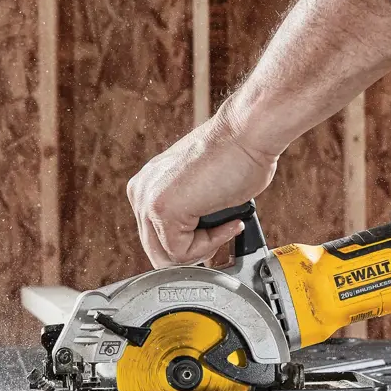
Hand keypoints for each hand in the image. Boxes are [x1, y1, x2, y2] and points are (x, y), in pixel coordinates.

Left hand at [128, 113, 278, 266]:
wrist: (248, 133)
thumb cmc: (238, 155)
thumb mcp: (200, 189)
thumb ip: (188, 211)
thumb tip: (193, 238)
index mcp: (147, 185)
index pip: (157, 237)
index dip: (191, 242)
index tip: (216, 227)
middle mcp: (141, 191)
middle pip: (158, 251)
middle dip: (194, 250)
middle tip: (222, 232)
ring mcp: (148, 201)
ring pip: (167, 257)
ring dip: (202, 249)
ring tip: (225, 225)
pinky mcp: (162, 210)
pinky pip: (181, 253)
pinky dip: (210, 244)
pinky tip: (227, 221)